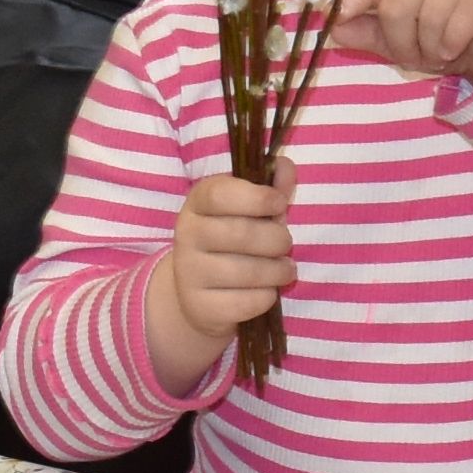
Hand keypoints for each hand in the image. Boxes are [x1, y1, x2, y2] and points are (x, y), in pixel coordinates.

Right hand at [146, 174, 291, 388]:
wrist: (200, 295)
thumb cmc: (233, 243)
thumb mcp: (250, 212)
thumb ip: (270, 189)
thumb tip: (286, 165)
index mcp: (198, 203)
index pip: (219, 194)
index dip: (256, 198)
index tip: (279, 204)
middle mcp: (187, 235)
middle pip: (241, 234)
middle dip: (277, 239)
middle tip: (286, 244)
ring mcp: (189, 272)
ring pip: (248, 271)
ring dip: (278, 271)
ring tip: (284, 269)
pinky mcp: (200, 307)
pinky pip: (247, 302)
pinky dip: (266, 297)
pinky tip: (266, 291)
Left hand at [328, 0, 472, 84]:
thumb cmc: (446, 40)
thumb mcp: (403, 43)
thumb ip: (369, 33)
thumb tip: (332, 28)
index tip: (340, 16)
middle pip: (396, 3)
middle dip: (401, 42)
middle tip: (416, 57)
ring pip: (429, 15)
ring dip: (431, 48)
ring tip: (442, 53)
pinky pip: (461, 18)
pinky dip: (453, 42)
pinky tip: (457, 49)